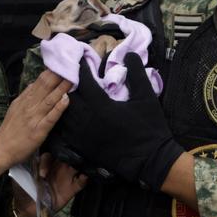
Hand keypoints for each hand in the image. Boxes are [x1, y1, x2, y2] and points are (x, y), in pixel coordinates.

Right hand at [0, 71, 71, 177]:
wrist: (0, 149)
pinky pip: (50, 117)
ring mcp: (34, 117)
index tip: (62, 63)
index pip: (39, 82)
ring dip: (61, 88)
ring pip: (50, 99)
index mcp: (24, 100)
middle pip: (45, 87)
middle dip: (58, 75)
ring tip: (72, 78)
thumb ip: (26, 96)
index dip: (51, 72)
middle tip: (71, 65)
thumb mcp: (15, 107)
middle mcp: (29, 106)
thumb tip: (36, 83)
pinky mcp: (39, 130)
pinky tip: (66, 99)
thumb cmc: (9, 130)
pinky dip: (59, 107)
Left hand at [10, 154, 87, 216]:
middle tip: (68, 156)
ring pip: (75, 166)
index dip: (47, 162)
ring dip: (79, 164)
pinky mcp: (71, 189)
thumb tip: (21, 157)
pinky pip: (81, 182)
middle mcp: (57, 168)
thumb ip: (22, 167)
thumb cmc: (22, 190)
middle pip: (66, 156)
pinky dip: (84, 178)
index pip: (49, 156)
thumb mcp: (19, 177)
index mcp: (45, 164)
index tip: (42, 175)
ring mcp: (65, 178)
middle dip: (69, 154)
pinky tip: (84, 176)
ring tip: (80, 163)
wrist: (27, 209)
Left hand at [60, 53, 183, 189]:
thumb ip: (136, 73)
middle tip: (73, 74)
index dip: (81, 68)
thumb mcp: (146, 96)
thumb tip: (129, 54)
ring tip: (70, 92)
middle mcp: (87, 120)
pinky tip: (72, 114)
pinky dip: (66, 120)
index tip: (81, 59)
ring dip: (66, 102)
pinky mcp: (84, 148)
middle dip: (70, 84)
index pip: (84, 81)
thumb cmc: (150, 127)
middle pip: (69, 97)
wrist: (151, 161)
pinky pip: (67, 131)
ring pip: (65, 114)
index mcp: (101, 106)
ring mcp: (83, 136)